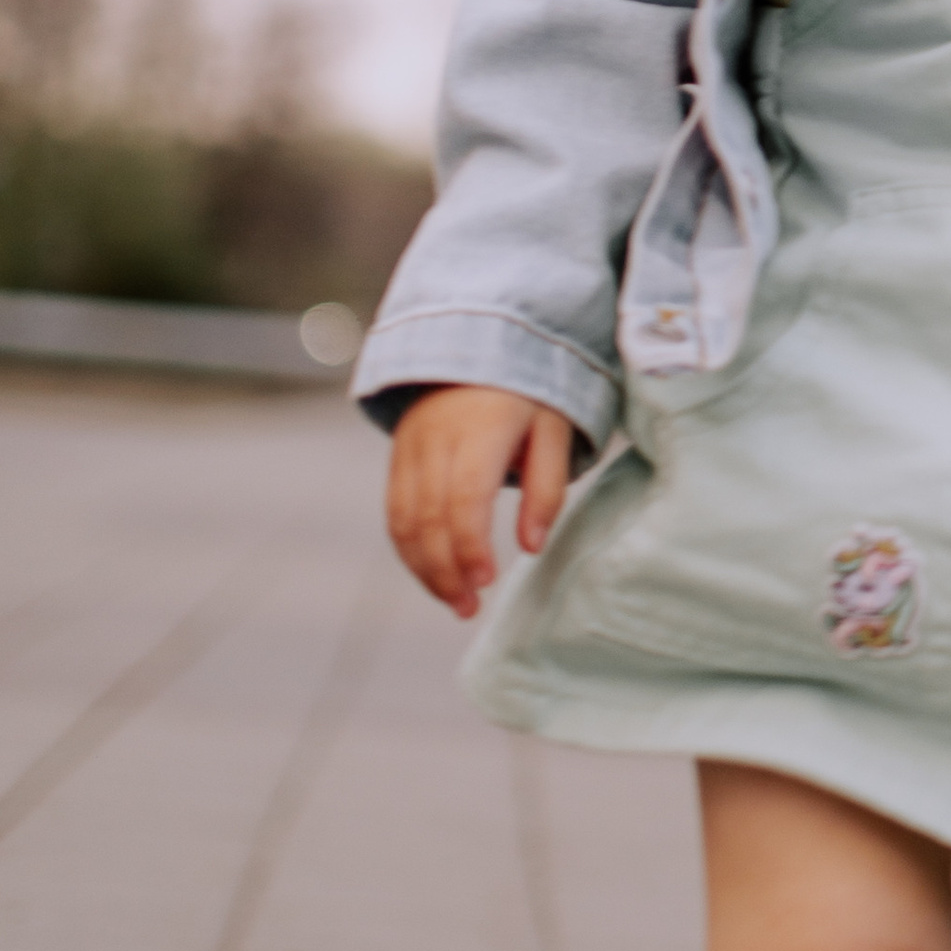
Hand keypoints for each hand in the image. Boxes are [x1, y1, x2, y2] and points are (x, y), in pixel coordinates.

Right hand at [387, 386, 574, 618]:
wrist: (479, 341)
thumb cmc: (529, 392)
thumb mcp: (555, 429)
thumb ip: (547, 488)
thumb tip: (530, 547)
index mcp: (480, 428)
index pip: (464, 497)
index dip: (469, 544)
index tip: (486, 581)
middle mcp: (436, 438)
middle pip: (428, 516)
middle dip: (444, 571)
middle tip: (469, 609)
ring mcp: (410, 447)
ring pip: (403, 519)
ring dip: (423, 568)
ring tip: (454, 602)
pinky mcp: (398, 456)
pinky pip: (395, 511)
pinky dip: (410, 549)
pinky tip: (434, 575)